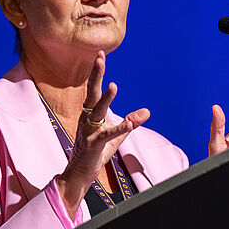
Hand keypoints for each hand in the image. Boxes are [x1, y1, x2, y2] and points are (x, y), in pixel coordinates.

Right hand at [56, 51, 149, 215]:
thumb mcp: (117, 135)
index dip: (97, 73)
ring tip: (114, 86)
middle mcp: (87, 119)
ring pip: (97, 111)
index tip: (99, 54)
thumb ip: (130, 121)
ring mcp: (89, 131)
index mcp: (91, 114)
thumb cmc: (97, 151)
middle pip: (91, 93)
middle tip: (99, 58)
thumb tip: (147, 111)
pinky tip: (130, 122)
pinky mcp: (94, 145)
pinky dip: (120, 127)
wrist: (81, 173)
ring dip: (106, 99)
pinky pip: (108, 135)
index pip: (93, 89)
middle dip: (95, 75)